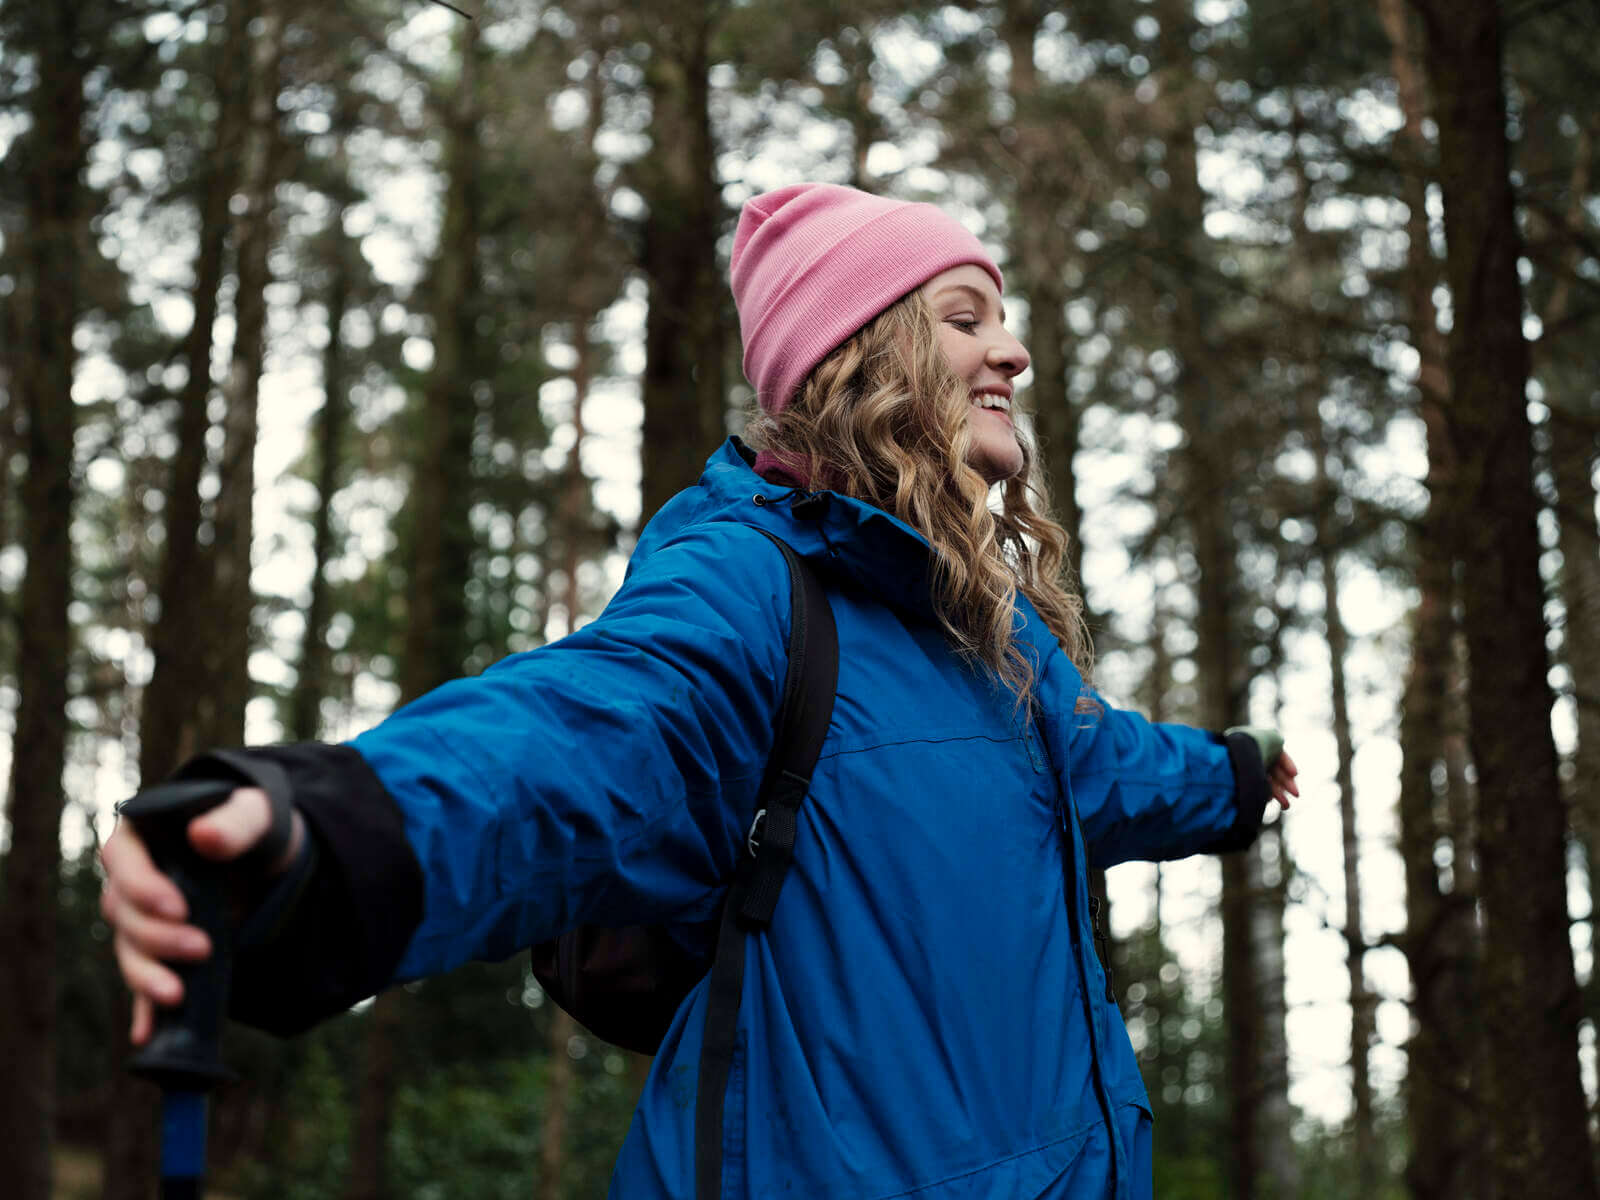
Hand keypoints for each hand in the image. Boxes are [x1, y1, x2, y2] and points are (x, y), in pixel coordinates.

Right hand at [99, 787, 303, 1044]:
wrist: (270, 858)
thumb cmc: (256, 825)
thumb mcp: (255, 815)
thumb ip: (234, 822)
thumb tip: (203, 835)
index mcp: (142, 837)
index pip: (122, 861)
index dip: (143, 887)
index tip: (179, 909)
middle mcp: (131, 881)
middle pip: (123, 913)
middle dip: (158, 937)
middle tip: (202, 947)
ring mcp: (142, 919)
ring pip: (129, 951)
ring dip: (148, 976)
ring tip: (178, 994)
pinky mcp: (160, 951)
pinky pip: (144, 981)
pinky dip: (145, 1009)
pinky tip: (147, 1035)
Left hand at [1226, 726, 1299, 811]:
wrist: (1229, 760)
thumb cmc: (1251, 747)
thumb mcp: (1269, 739)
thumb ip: (1276, 740)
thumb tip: (1279, 743)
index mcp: (1253, 744)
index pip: (1275, 754)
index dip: (1287, 764)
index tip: (1295, 774)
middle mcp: (1248, 756)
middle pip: (1272, 771)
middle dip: (1286, 783)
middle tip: (1296, 795)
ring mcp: (1242, 770)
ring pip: (1264, 782)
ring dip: (1278, 794)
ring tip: (1286, 806)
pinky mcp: (1236, 784)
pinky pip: (1254, 789)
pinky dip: (1263, 794)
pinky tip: (1269, 800)